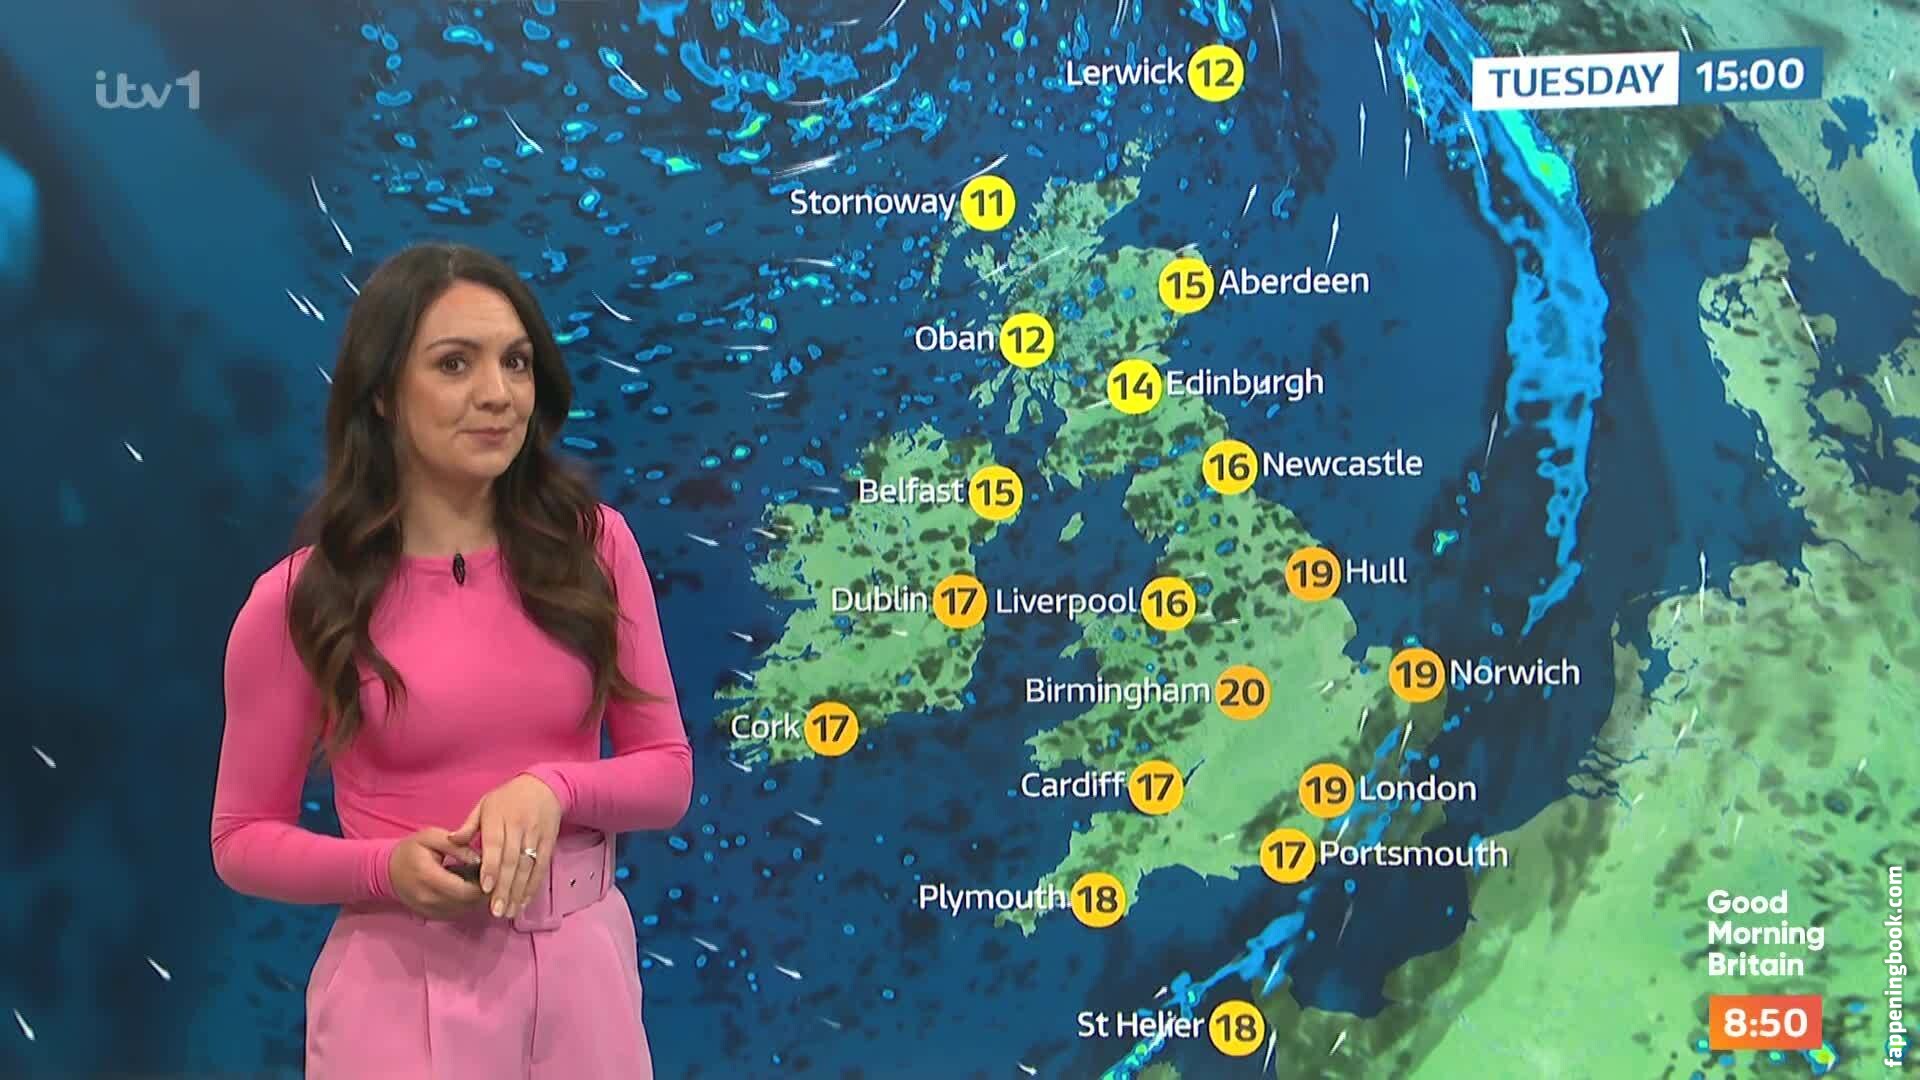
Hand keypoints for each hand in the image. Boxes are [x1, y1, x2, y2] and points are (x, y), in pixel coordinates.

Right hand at [387, 828, 487, 920]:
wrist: (388, 870)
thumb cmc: (411, 849)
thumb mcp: (432, 837)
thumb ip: (457, 845)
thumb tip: (480, 859)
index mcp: (429, 876)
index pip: (466, 889)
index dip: (484, 883)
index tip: (493, 870)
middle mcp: (428, 898)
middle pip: (467, 902)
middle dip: (483, 891)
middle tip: (490, 875)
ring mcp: (428, 910)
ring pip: (464, 910)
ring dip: (476, 898)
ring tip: (481, 881)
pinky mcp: (430, 916)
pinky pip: (455, 913)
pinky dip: (466, 903)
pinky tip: (469, 889)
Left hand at [447, 774, 562, 919]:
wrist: (544, 787)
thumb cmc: (508, 798)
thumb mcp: (485, 804)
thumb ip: (469, 825)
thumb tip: (451, 841)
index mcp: (498, 817)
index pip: (495, 845)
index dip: (491, 867)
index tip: (486, 888)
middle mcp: (519, 827)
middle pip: (512, 861)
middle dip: (504, 888)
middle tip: (497, 911)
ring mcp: (535, 836)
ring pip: (528, 867)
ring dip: (519, 891)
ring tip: (509, 912)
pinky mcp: (549, 843)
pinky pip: (542, 867)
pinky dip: (534, 885)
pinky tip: (525, 901)